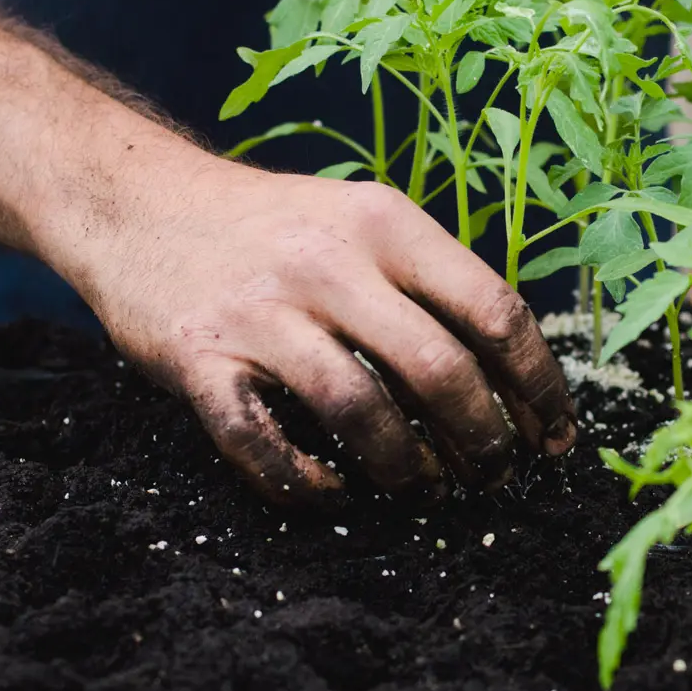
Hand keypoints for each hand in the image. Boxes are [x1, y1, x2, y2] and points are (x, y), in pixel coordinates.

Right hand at [54, 159, 576, 506]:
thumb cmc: (274, 229)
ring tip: (422, 488)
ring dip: (406, 468)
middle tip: (491, 475)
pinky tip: (334, 490)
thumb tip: (515, 381)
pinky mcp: (199, 358)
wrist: (136, 201)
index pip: (494, 310)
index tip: (555, 437)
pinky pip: (263, 443)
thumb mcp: (360, 222)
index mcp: (386, 223)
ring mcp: (260, 312)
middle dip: (483, 440)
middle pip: (440, 370)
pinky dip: (307, 482)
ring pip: (361, 412)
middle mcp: (329, 263)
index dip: (538, 386)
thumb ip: (429, 284)